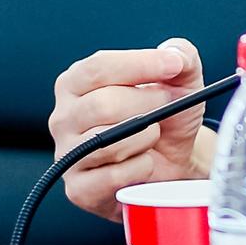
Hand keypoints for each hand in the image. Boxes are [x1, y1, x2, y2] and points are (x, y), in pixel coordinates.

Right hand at [48, 39, 212, 221]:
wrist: (172, 162)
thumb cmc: (166, 117)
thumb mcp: (180, 80)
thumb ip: (181, 56)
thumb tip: (175, 55)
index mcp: (76, 83)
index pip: (97, 68)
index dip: (139, 65)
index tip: (173, 66)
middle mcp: (64, 117)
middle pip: (102, 105)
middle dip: (148, 104)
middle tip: (168, 106)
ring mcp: (68, 154)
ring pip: (106, 141)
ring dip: (145, 136)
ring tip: (154, 135)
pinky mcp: (80, 189)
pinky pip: (113, 176)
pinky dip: (141, 167)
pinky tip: (146, 162)